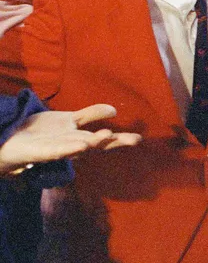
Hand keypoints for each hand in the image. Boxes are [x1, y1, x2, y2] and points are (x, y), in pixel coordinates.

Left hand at [0, 104, 141, 173]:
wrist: (10, 141)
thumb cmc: (42, 132)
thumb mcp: (71, 119)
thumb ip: (91, 114)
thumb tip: (115, 110)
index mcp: (80, 138)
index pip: (104, 139)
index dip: (121, 138)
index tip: (139, 138)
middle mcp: (72, 145)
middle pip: (96, 144)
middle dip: (114, 142)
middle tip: (134, 140)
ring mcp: (58, 148)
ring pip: (79, 146)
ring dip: (93, 143)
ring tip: (108, 136)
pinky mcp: (42, 152)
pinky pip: (57, 150)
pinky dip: (70, 148)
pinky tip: (82, 145)